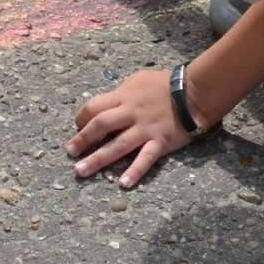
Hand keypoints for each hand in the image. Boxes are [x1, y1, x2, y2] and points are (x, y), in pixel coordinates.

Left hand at [67, 68, 200, 188]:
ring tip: (81, 171)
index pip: (94, 107)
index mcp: (123, 96)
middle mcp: (130, 113)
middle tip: (70, 153)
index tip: (77, 127)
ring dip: (98, 159)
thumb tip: (106, 104)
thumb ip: (121, 93)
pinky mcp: (159, 142)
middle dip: (82, 140)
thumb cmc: (164, 84)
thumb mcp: (138, 80)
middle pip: (100, 126)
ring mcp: (144, 129)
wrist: (194, 92)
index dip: (82, 118)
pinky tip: (124, 183)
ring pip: (117, 145)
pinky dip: (135, 171)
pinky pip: (145, 158)